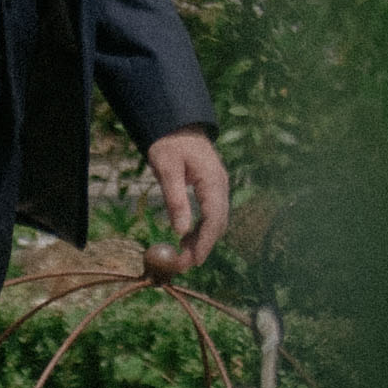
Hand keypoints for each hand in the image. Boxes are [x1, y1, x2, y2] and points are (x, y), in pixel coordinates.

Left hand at [143, 130, 229, 270]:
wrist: (176, 123)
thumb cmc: (168, 142)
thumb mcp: (166, 169)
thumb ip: (175, 199)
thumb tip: (181, 231)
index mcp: (213, 180)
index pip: (214, 218)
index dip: (205, 242)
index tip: (193, 261)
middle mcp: (221, 185)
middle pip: (218, 223)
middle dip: (203, 246)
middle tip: (183, 265)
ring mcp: (219, 186)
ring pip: (217, 220)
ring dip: (202, 239)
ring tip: (182, 255)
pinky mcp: (213, 188)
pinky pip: (212, 213)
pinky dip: (202, 229)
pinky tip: (186, 238)